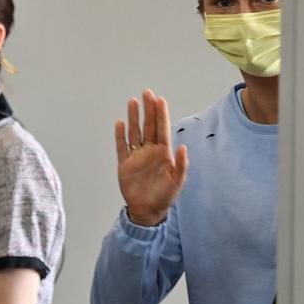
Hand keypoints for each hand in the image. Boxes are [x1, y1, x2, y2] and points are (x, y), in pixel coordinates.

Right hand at [115, 89, 187, 225]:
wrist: (147, 210)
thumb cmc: (165, 196)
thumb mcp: (177, 182)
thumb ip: (181, 165)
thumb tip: (183, 147)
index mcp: (163, 153)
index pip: (162, 129)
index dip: (161, 114)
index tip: (160, 100)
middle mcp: (149, 151)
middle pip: (148, 126)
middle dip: (148, 109)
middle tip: (147, 93)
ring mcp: (136, 156)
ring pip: (134, 132)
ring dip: (134, 117)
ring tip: (133, 102)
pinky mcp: (125, 164)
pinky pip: (122, 146)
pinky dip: (120, 135)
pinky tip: (120, 123)